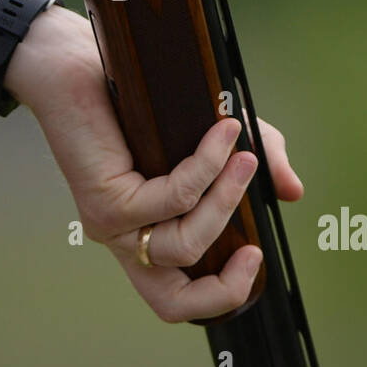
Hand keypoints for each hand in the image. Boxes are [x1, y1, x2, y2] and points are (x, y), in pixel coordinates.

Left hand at [7, 8, 304, 322]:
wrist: (74, 62)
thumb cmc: (140, 101)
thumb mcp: (211, 137)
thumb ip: (252, 168)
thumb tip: (292, 193)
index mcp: (146, 235)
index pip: (177, 299)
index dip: (221, 295)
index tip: (254, 253)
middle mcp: (125, 240)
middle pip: (172, 304)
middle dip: (225, 287)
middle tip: (255, 247)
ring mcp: (111, 225)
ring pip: (184, 244)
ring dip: (225, 200)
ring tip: (246, 157)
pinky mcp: (105, 199)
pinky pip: (173, 198)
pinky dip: (208, 167)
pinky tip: (225, 134)